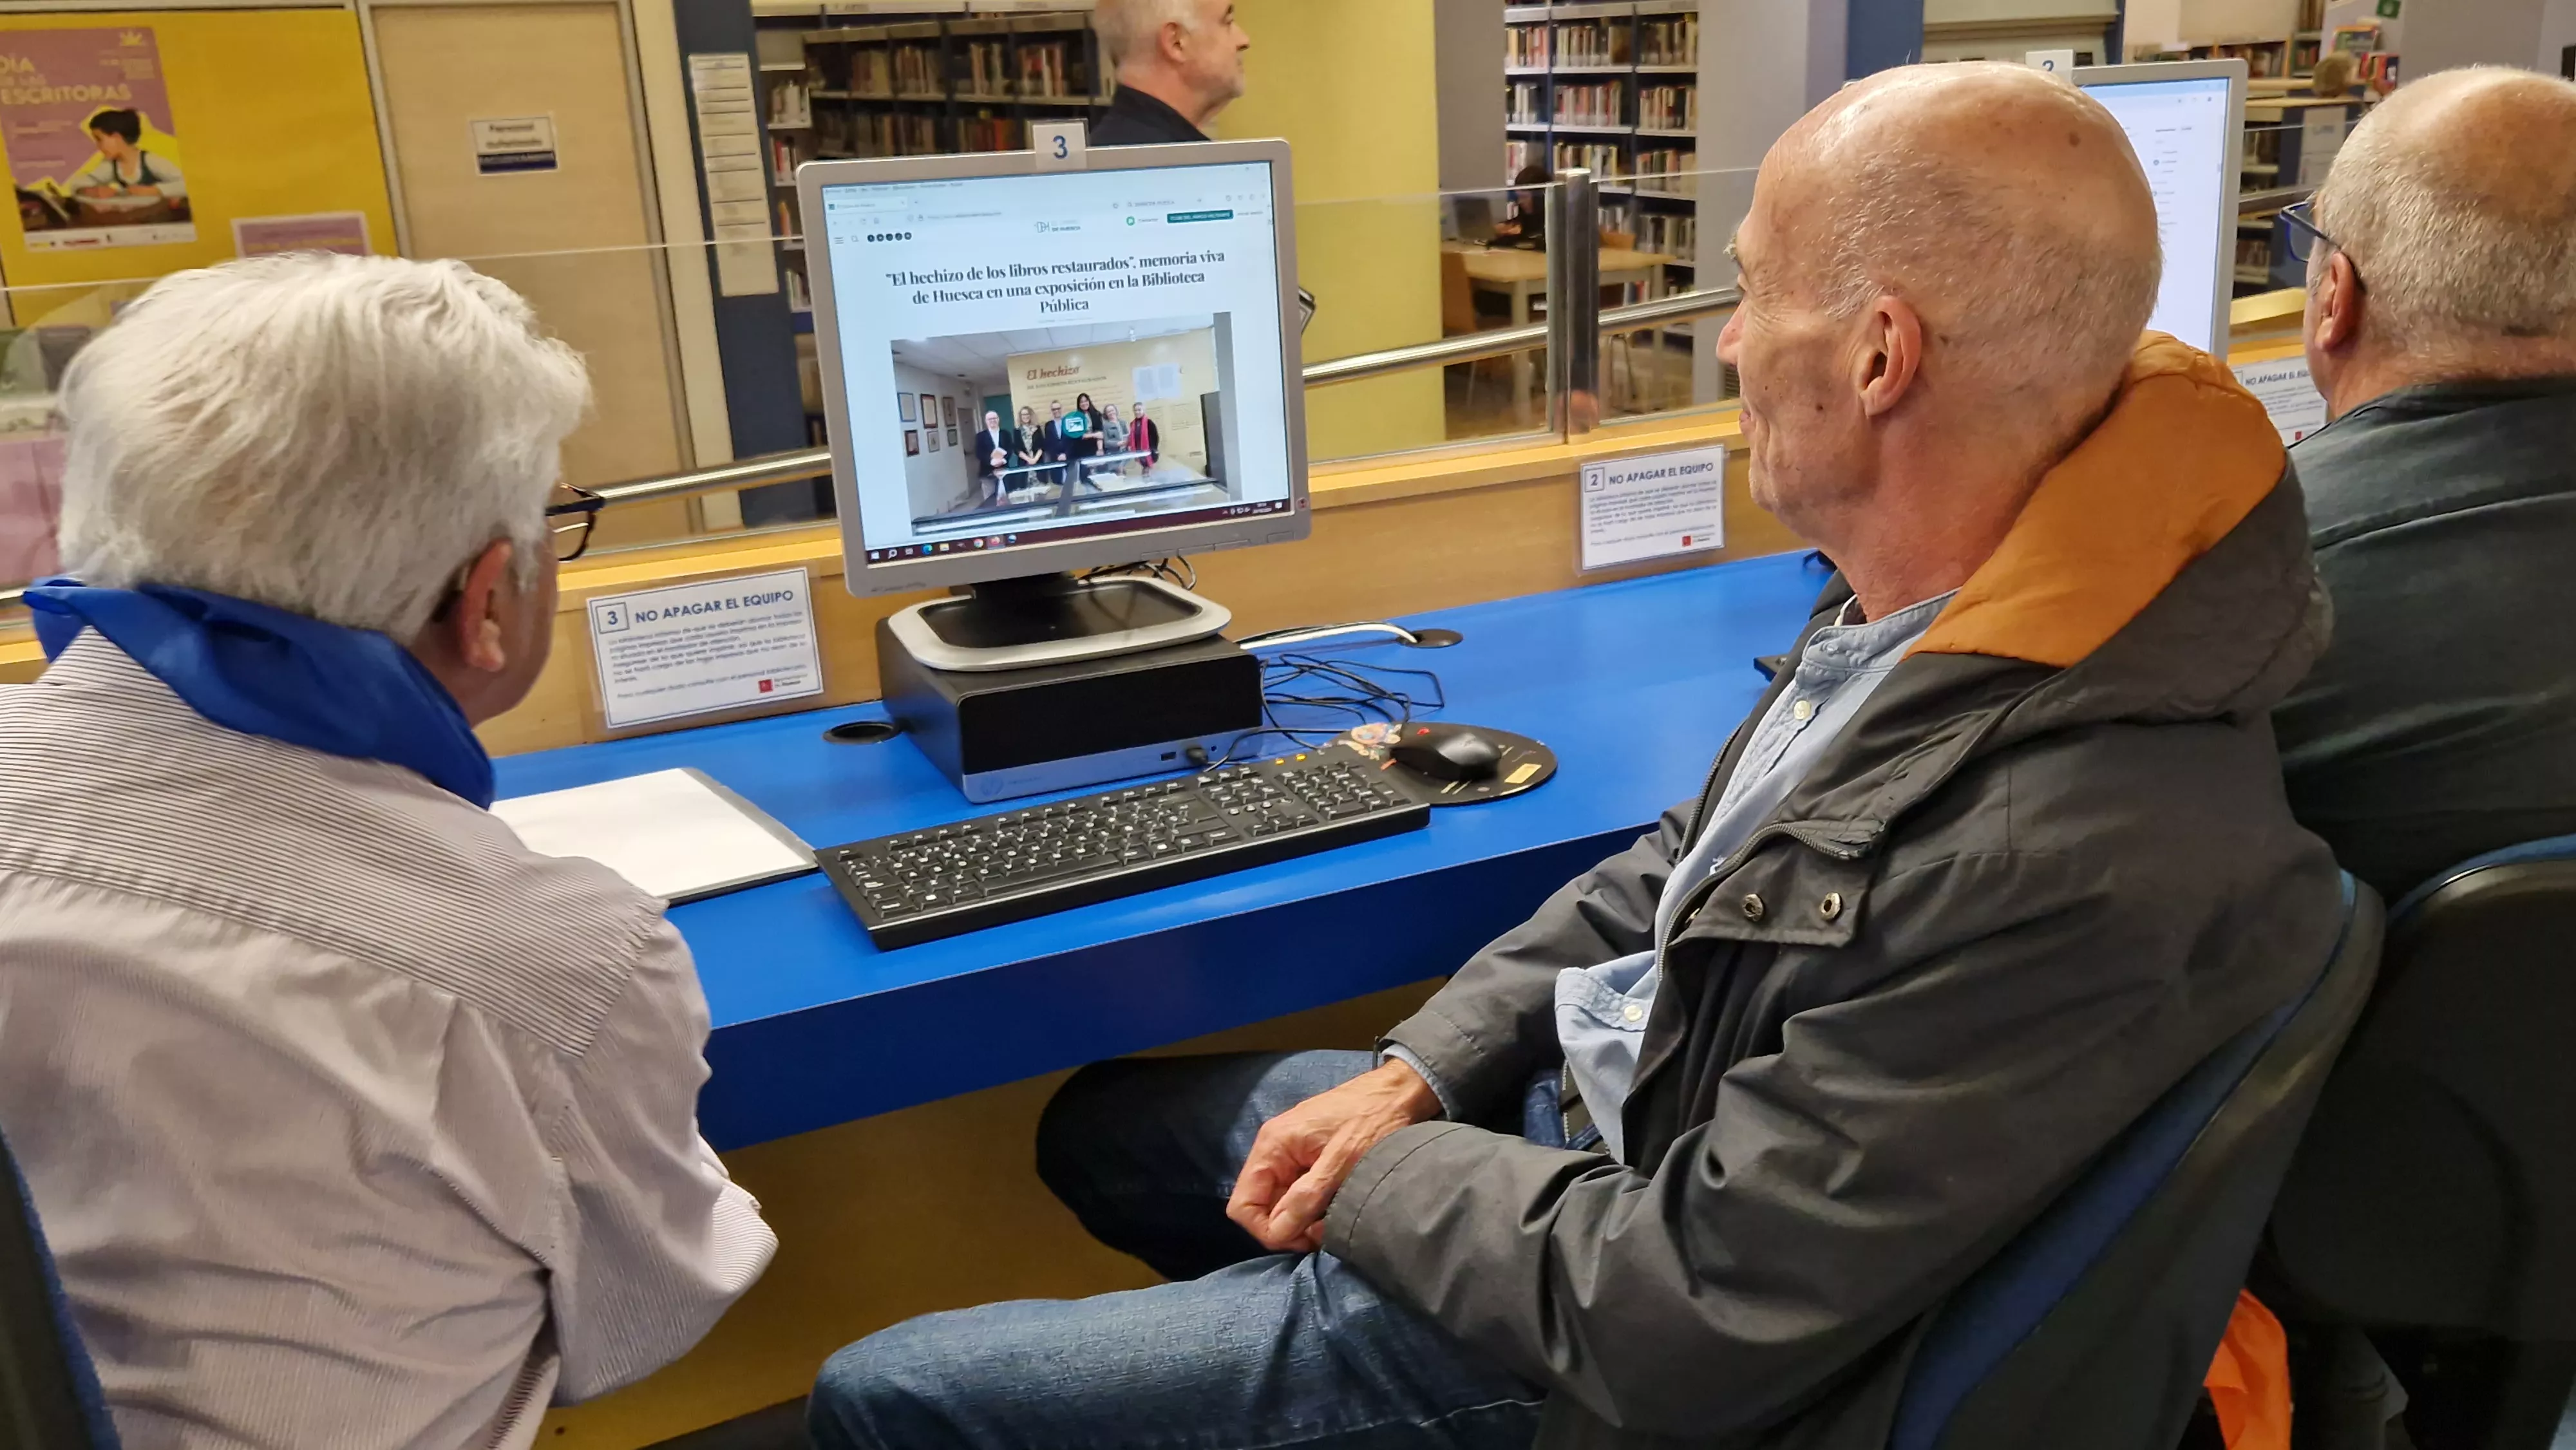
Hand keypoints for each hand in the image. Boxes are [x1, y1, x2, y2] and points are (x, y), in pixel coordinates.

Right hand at [1227, 1059, 1439, 1253]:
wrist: (1400, 1092)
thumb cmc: (1373, 1120)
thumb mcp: (1342, 1162)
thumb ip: (1306, 1197)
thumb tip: (1278, 1232)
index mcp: (1272, 1147)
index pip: (1242, 1206)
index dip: (1268, 1230)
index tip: (1303, 1238)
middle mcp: (1274, 1150)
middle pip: (1262, 1207)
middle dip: (1290, 1227)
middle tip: (1324, 1232)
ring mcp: (1291, 1154)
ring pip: (1282, 1203)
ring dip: (1304, 1219)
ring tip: (1335, 1219)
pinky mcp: (1309, 1159)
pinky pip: (1300, 1193)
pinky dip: (1315, 1207)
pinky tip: (1338, 1206)